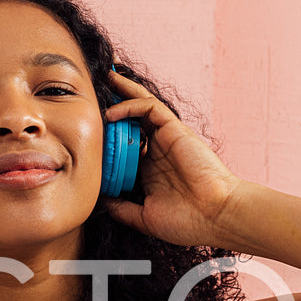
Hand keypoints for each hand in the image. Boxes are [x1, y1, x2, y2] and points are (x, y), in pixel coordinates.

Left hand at [101, 71, 243, 247]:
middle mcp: (156, 150)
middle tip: (95, 89)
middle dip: (114, 102)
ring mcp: (165, 139)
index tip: (85, 132)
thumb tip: (100, 201)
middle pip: (132, 119)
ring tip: (104, 79)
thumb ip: (122, 208)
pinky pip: (150, 107)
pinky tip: (113, 112)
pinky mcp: (174, 130)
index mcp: (149, 170)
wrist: (215, 216)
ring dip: (122, 92)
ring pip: (141, 105)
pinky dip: (130, 104)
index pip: (123, 144)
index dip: (107, 135)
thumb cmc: (187, 221)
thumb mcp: (144, 218)